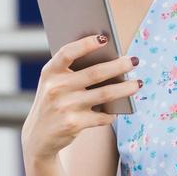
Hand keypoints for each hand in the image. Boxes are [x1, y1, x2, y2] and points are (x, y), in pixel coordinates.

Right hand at [20, 33, 141, 164]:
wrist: (38, 137)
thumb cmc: (54, 102)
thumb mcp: (55, 84)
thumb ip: (74, 72)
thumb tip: (112, 60)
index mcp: (50, 72)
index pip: (68, 53)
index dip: (86, 44)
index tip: (105, 37)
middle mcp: (55, 88)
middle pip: (94, 73)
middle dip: (118, 66)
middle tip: (135, 61)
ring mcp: (64, 107)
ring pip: (104, 94)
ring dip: (125, 89)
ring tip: (138, 83)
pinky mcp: (73, 124)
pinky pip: (102, 116)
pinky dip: (111, 114)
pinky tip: (117, 111)